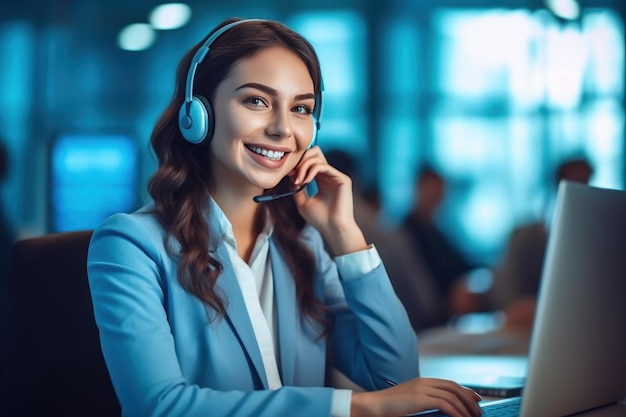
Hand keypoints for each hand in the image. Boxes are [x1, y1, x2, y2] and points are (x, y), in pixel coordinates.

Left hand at [288, 146, 367, 254]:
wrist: (333, 229)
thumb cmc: (320, 219)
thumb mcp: (302, 203)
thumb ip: (296, 189)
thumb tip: (290, 176)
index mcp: (322, 180)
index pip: (310, 162)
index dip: (297, 165)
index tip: (288, 175)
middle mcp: (329, 176)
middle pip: (315, 153)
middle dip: (301, 161)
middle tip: (293, 174)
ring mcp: (336, 176)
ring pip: (317, 158)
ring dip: (304, 167)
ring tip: (299, 181)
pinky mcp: (342, 178)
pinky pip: (323, 166)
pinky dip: (311, 170)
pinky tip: (306, 181)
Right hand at [350, 377, 482, 416]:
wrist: (373, 406)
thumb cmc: (388, 408)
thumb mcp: (410, 403)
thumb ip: (426, 402)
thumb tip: (442, 409)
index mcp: (422, 382)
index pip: (450, 383)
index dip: (465, 391)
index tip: (475, 400)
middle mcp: (424, 382)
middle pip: (454, 387)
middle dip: (469, 399)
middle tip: (478, 411)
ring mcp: (422, 389)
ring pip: (452, 396)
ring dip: (466, 408)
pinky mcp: (420, 398)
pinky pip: (446, 405)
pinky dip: (457, 412)